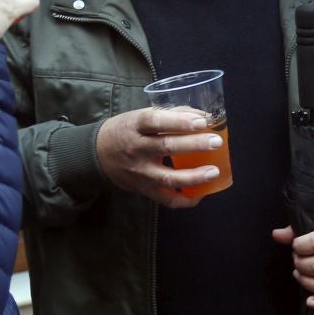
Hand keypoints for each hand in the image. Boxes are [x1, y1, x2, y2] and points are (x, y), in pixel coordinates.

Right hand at [93, 107, 222, 207]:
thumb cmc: (126, 131)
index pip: (156, 121)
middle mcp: (136, 149)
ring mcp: (140, 172)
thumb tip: (203, 115)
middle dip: (194, 145)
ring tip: (214, 171)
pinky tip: (201, 193)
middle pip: (166, 147)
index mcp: (135, 126)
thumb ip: (170, 115)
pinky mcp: (144, 189)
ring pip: (168, 178)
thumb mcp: (140, 116)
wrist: (97, 154)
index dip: (179, 121)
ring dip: (194, 176)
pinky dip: (185, 199)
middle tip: (216, 142)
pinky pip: (166, 199)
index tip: (201, 121)